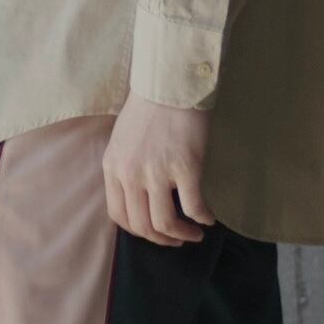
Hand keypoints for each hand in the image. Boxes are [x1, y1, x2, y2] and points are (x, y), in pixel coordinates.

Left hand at [102, 90, 217, 245]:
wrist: (170, 84)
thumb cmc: (150, 108)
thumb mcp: (122, 140)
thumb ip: (125, 168)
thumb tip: (138, 195)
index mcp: (113, 168)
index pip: (119, 216)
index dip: (138, 231)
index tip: (154, 233)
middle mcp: (131, 174)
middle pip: (142, 226)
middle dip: (162, 240)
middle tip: (178, 240)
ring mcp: (157, 173)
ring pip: (165, 223)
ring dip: (182, 235)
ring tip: (194, 234)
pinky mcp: (185, 167)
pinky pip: (193, 206)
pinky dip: (203, 218)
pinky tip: (209, 218)